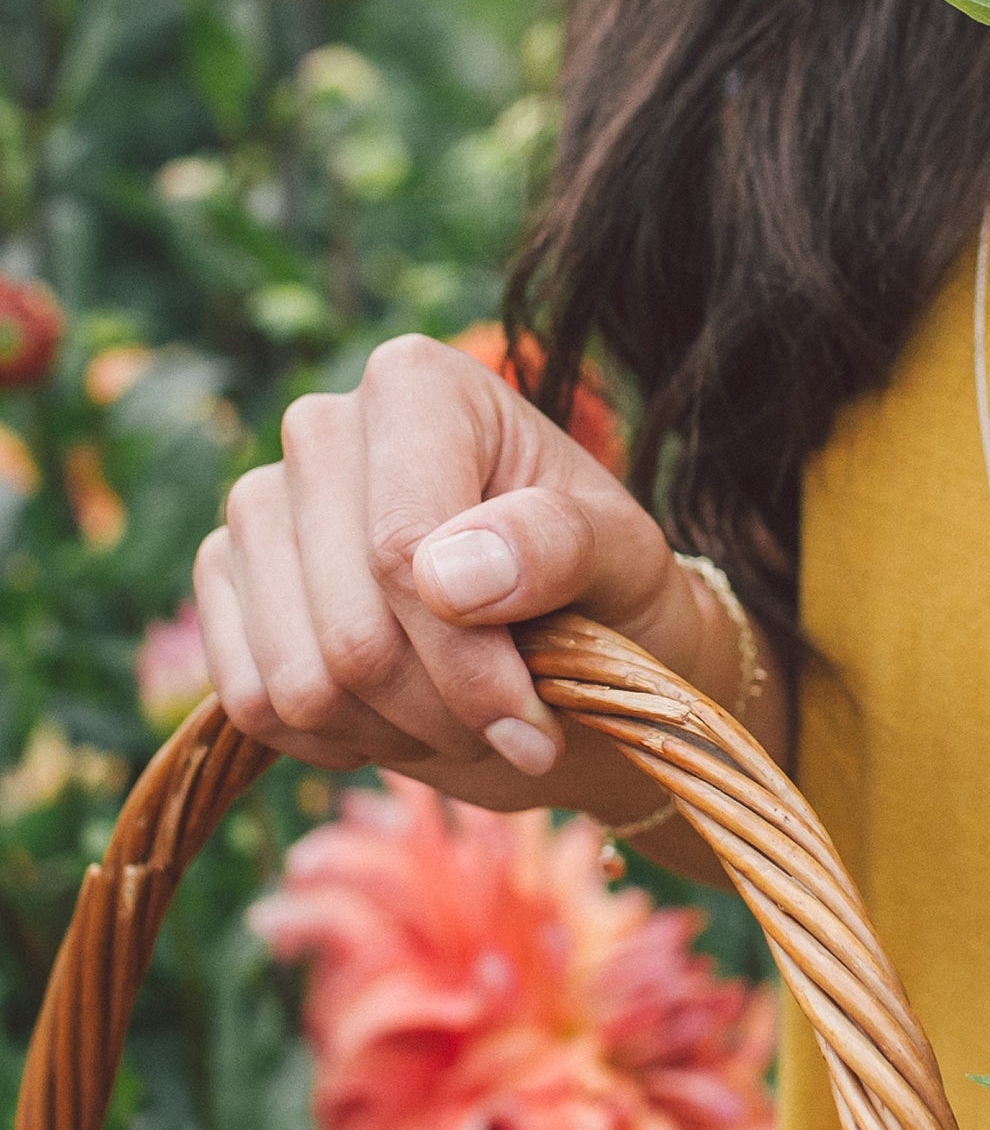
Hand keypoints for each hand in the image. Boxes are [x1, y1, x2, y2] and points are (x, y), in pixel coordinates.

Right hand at [193, 333, 735, 816]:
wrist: (570, 635)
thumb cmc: (605, 581)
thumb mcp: (623, 555)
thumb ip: (558, 546)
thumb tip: (448, 578)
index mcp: (420, 387)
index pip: (401, 552)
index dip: (468, 664)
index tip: (534, 724)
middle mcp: (323, 428)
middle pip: (352, 633)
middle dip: (443, 712)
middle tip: (516, 726)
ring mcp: (260, 504)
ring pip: (298, 683)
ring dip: (396, 734)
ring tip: (465, 718)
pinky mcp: (225, 578)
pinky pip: (250, 703)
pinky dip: (334, 743)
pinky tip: (399, 722)